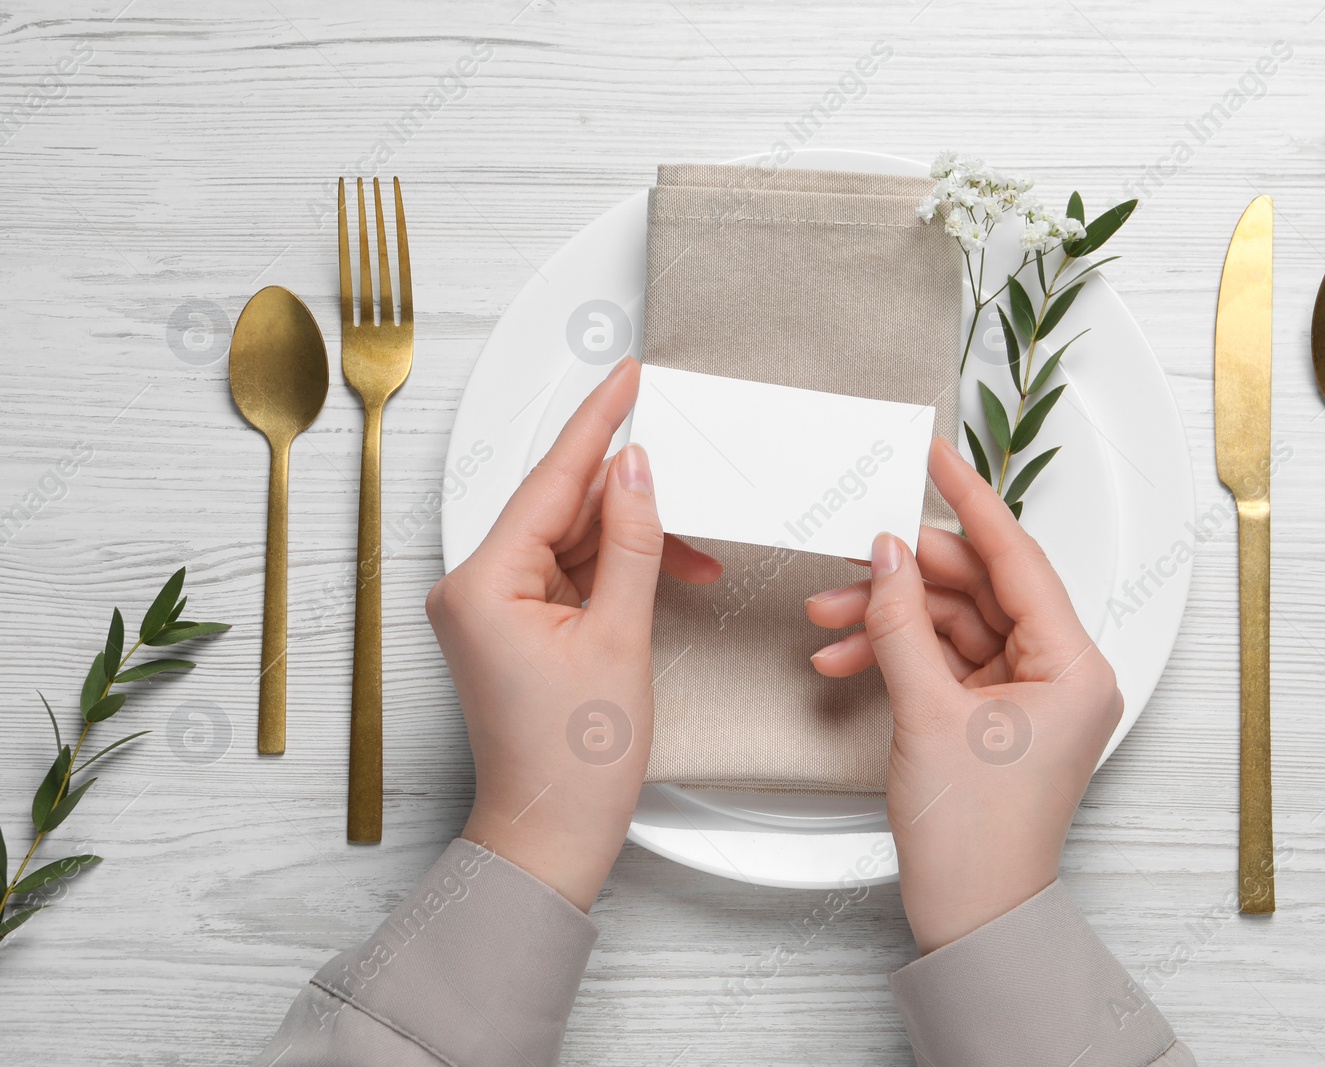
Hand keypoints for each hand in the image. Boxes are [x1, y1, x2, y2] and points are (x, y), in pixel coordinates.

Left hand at [425, 358, 719, 910]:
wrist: (552, 836)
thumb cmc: (572, 761)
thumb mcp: (620, 638)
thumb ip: (634, 543)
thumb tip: (639, 471)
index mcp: (481, 584)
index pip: (551, 481)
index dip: (597, 424)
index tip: (626, 379)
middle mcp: (473, 588)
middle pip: (561, 507)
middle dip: (627, 491)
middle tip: (682, 457)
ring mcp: (492, 608)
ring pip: (572, 539)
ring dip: (633, 536)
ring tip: (691, 543)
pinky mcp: (515, 625)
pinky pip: (572, 573)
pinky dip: (618, 568)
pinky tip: (667, 569)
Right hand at [804, 436, 1122, 952]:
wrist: (972, 918)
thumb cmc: (977, 840)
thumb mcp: (927, 716)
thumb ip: (901, 624)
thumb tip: (887, 554)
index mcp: (1074, 665)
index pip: (1018, 558)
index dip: (971, 503)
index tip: (937, 457)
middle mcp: (1059, 672)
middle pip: (978, 588)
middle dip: (906, 575)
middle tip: (853, 553)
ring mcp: (1026, 694)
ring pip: (952, 623)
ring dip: (888, 619)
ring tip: (828, 618)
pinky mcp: (993, 715)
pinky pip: (942, 660)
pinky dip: (895, 655)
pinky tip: (845, 656)